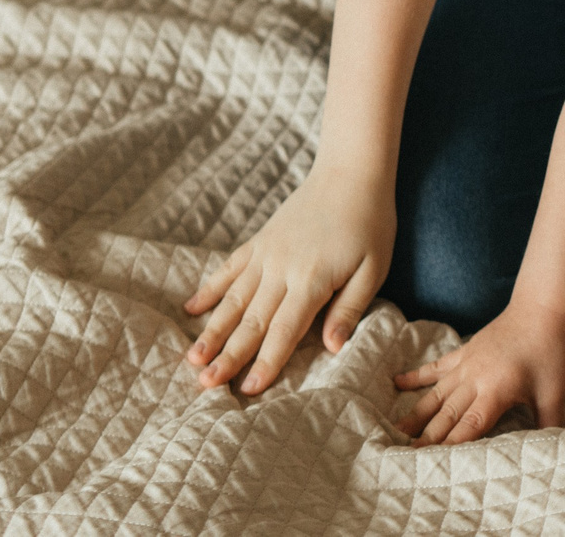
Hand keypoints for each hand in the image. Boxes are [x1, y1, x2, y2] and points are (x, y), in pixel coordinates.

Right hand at [184, 163, 392, 395]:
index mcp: (311, 280)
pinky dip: (209, 289)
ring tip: (192, 358)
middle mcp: (281, 269)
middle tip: (204, 385)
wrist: (350, 173)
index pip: (284, 330)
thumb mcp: (373, 268)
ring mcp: (266, 254)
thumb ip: (349, 309)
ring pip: (233, 299)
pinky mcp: (260, 241)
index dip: (266, 362)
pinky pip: (229, 268)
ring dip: (212, 330)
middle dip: (228, 356)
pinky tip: (191, 310)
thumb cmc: (369, 223)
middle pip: (251, 321)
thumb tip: (333, 349)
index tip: (248, 390)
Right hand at [393, 300, 564, 443]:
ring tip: (396, 431)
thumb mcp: (556, 392)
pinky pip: (437, 366)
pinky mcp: (466, 351)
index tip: (432, 465)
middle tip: (406, 457)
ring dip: (416, 414)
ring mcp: (466, 363)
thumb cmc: (551, 351)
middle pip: (446, 414)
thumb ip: (550, 424)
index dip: (449, 447)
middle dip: (427, 438)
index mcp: (495, 391)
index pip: (467, 427)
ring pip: (436, 394)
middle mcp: (474, 379)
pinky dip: (417, 375)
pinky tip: (397, 381)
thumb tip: (551, 451)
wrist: (543, 308)